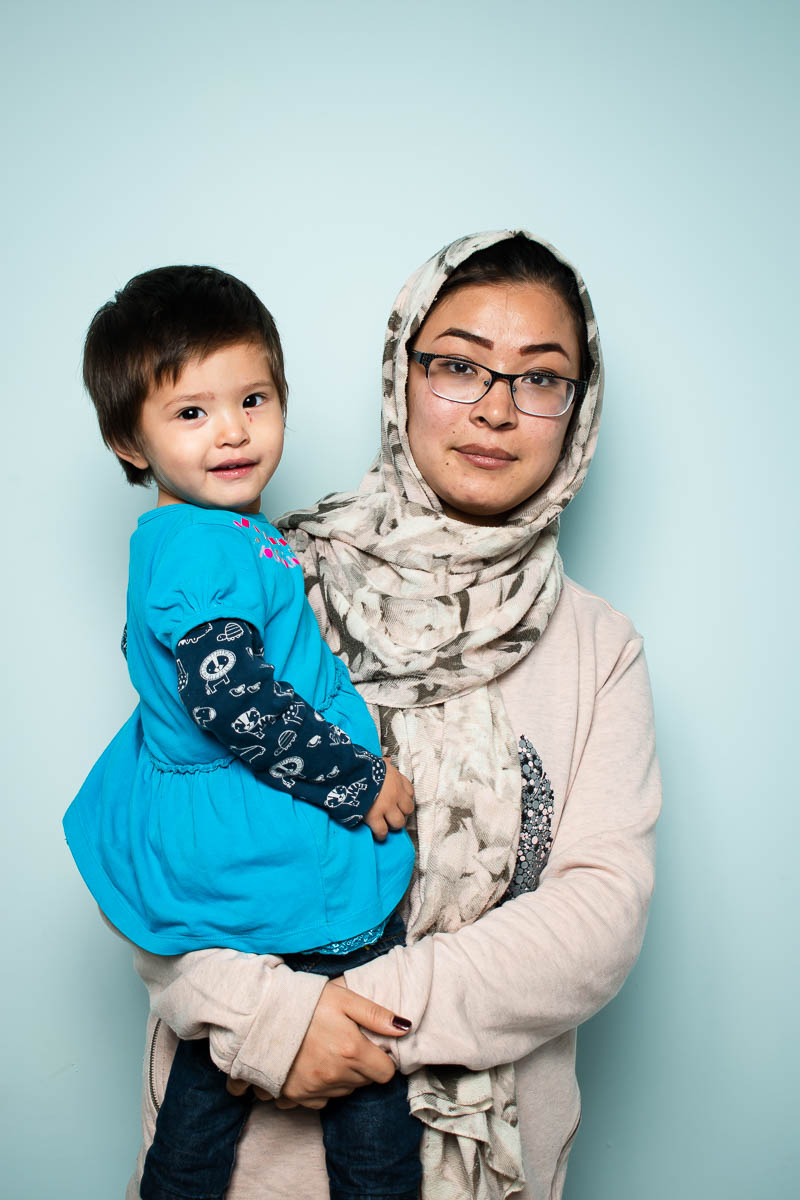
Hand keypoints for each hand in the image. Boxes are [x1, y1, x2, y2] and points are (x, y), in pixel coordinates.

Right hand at [278, 979, 411, 1108]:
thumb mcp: (344, 999)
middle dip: (362, 1065)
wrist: (261, 1014)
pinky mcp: (295, 1096)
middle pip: (364, 1082)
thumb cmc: (305, 1002)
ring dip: (342, 1077)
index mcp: (352, 1051)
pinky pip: (320, 1101)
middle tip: (346, 1043)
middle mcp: (336, 1076)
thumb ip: (376, 1015)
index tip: (370, 1046)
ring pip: (344, 1092)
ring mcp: (314, 1089)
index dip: (381, 1059)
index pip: (385, 1073)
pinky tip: (312, 1067)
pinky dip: (321, 1088)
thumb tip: (405, 1028)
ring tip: (327, 1052)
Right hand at [364, 759, 414, 840]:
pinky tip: (378, 834)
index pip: (410, 792)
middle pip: (408, 809)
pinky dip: (380, 834)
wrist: (351, 771)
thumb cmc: (362, 765)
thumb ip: (385, 763)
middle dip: (401, 813)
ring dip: (392, 824)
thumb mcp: (378, 761)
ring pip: (398, 822)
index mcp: (396, 779)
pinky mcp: (374, 816)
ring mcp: (386, 807)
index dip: (404, 799)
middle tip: (391, 814)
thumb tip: (387, 760)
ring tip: (385, 824)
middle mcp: (395, 794)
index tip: (397, 801)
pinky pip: (382, 831)